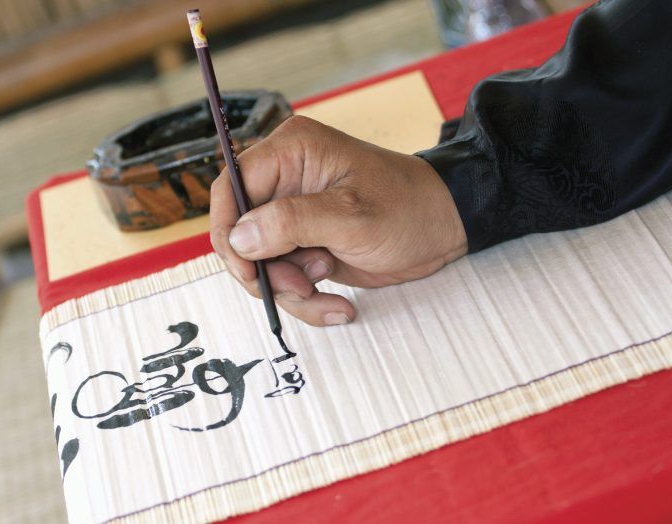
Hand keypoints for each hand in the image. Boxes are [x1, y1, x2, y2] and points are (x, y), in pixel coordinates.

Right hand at [209, 115, 466, 326]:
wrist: (442, 230)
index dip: (229, 231)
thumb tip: (240, 237)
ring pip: (260, 262)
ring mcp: (293, 215)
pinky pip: (284, 277)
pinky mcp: (304, 243)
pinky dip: (305, 298)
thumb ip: (293, 223)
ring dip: (288, 290)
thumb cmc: (410, 209)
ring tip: (325, 292)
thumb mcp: (352, 217)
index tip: (247, 269)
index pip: (231, 187)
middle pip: (240, 231)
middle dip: (266, 270)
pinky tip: (337, 304)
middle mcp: (285, 180)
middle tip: (300, 287)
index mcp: (292, 153)